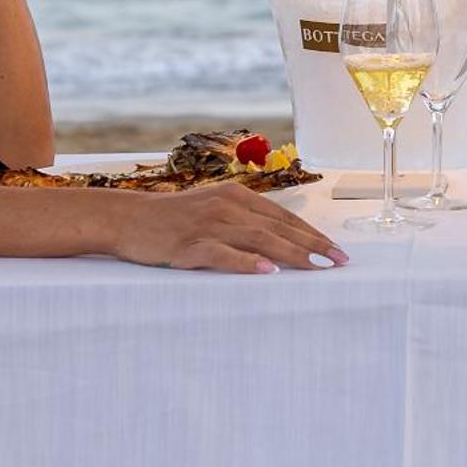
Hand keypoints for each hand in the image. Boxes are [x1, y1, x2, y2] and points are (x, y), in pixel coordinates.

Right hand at [110, 182, 347, 273]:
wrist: (126, 218)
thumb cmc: (172, 220)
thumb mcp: (211, 211)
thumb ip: (241, 222)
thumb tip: (277, 245)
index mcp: (235, 195)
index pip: (283, 217)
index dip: (312, 234)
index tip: (335, 250)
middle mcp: (226, 206)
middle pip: (278, 228)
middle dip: (312, 245)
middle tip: (339, 262)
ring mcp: (208, 224)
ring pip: (259, 239)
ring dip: (292, 254)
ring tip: (317, 267)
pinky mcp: (190, 245)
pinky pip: (224, 254)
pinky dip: (247, 263)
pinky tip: (268, 271)